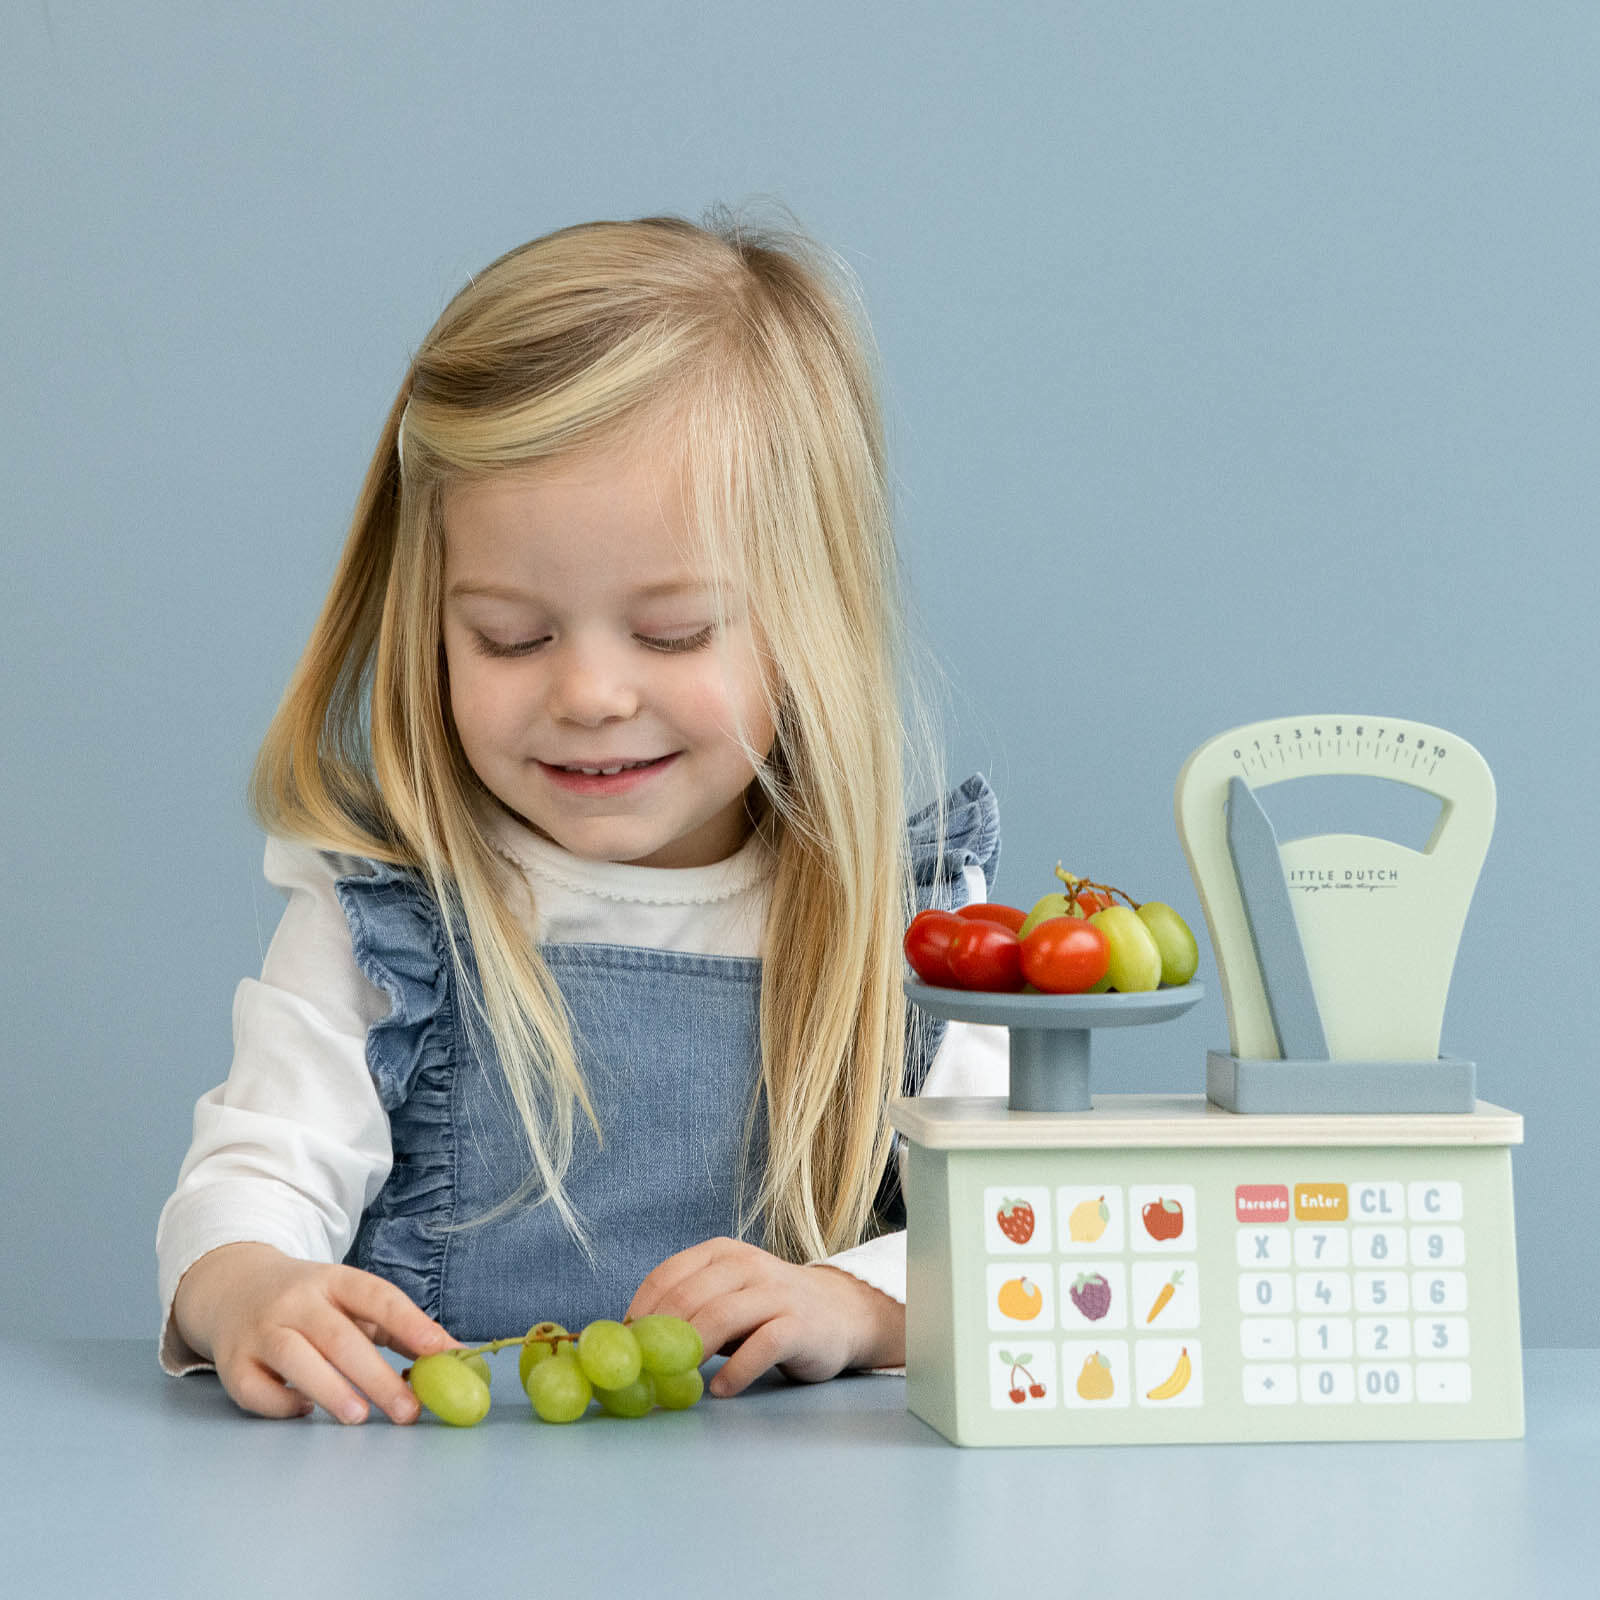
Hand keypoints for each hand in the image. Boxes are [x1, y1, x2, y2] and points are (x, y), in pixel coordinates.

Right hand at [171, 1241, 460, 1423]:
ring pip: (295, 1358)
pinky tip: (304, 1411)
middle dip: (377, 1376)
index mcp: (334, 1280)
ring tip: (360, 1416)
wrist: (233, 1288)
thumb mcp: (351, 1302)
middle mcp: (296, 1301)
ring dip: (330, 1389)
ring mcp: (261, 1330)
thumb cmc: (311, 1304)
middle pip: (339, 1336)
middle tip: (409, 1410)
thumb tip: (453, 1356)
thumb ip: (398, 1328)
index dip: (410, 1322)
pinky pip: (255, 1389)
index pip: (376, 1296)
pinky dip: (281, 1404)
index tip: (442, 1350)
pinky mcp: (233, 1362)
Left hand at [625, 1237, 904, 1396]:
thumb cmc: (768, 1309)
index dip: (639, 1312)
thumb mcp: (726, 1296)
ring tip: (671, 1382)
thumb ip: (689, 1310)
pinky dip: (735, 1371)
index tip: (624, 1347)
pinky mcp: (799, 1324)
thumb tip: (630, 1342)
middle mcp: (747, 1265)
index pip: (668, 1275)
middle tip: (640, 1372)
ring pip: (721, 1316)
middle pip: (690, 1297)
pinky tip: (719, 1389)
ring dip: (689, 1353)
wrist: (840, 1312)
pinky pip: (761, 1346)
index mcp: (721, 1253)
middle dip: (658, 1336)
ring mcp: (775, 1292)